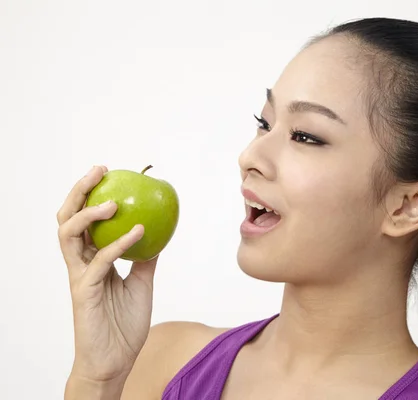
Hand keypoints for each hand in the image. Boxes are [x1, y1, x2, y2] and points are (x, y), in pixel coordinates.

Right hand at [57, 165, 158, 385]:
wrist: (115, 360)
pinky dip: (119, 244)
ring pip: (69, 235)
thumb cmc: (124, 323)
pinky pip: (99, 262)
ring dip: (89, 214)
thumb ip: (143, 259)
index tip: (108, 174)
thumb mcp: (141, 283)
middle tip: (99, 171)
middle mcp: (80, 264)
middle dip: (79, 191)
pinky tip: (139, 232)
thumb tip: (157, 235)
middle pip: (68, 219)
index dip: (89, 195)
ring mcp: (79, 277)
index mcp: (90, 261)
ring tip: (112, 201)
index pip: (83, 221)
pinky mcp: (83, 292)